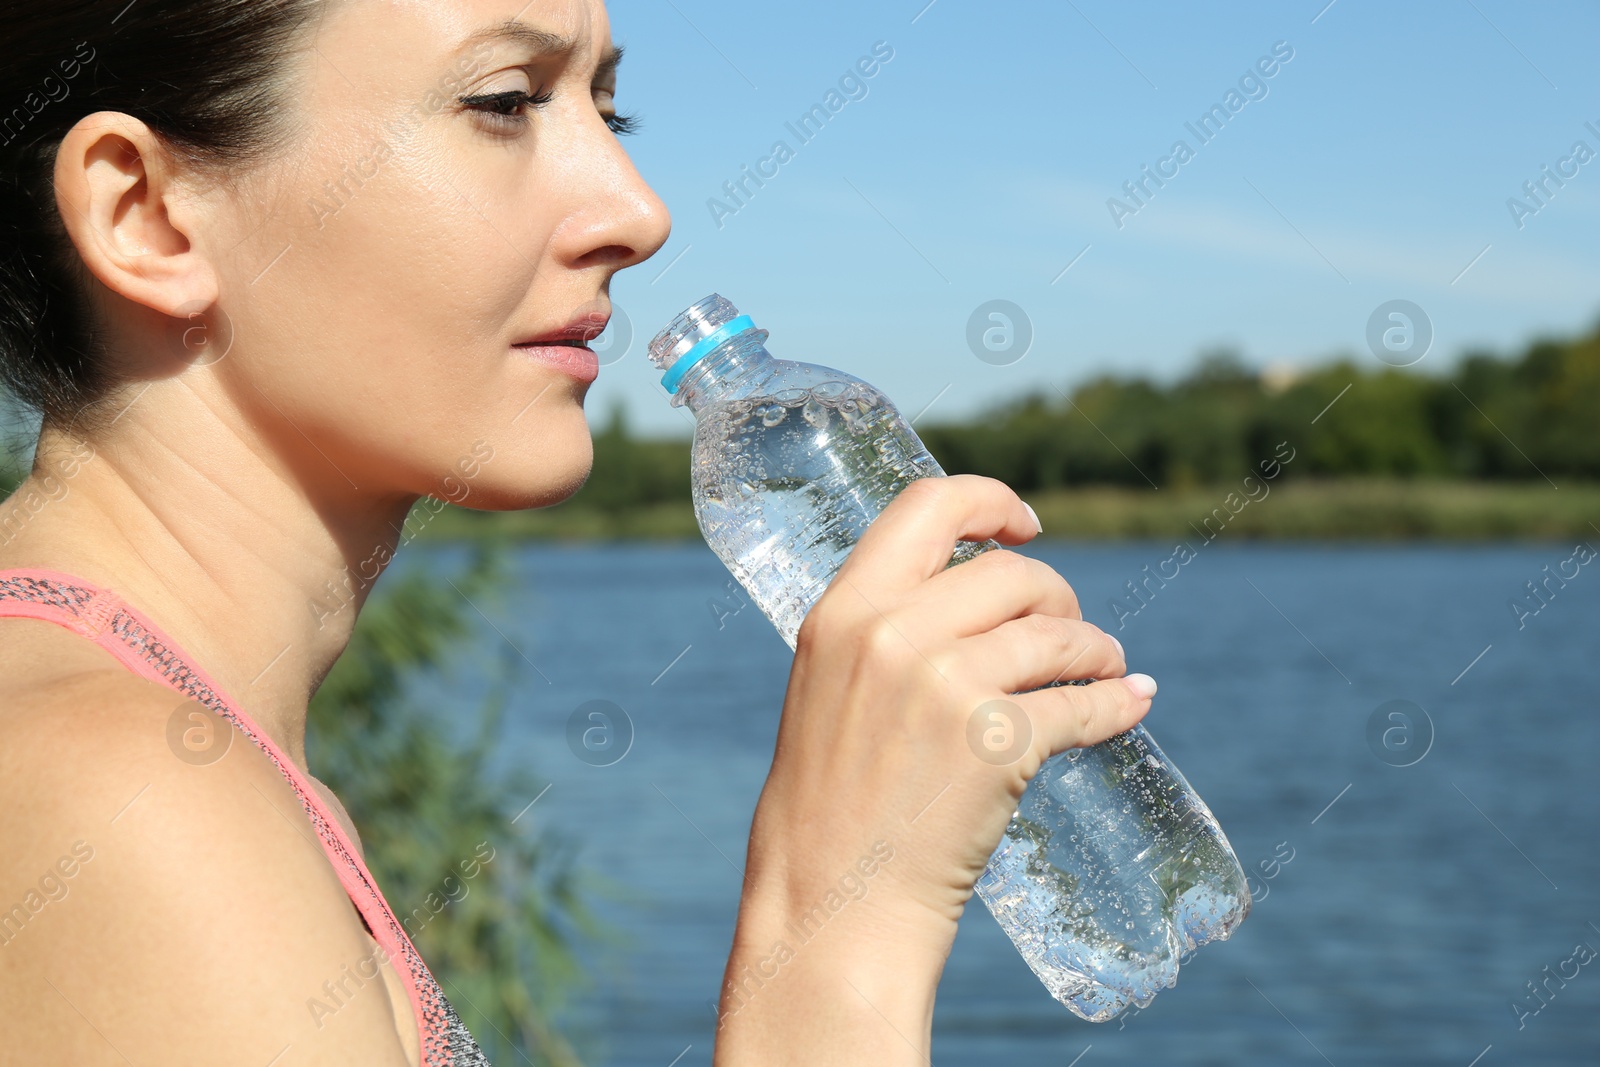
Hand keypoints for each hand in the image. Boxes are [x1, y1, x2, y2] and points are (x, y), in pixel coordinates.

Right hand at [714, 475, 1155, 1064]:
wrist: (829, 905)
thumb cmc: (827, 809)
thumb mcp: (828, 692)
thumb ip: (881, 636)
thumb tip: (970, 606)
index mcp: (841, 612)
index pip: (926, 507)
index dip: (989, 501)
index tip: (1025, 523)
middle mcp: (892, 635)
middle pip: (1010, 574)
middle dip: (1055, 596)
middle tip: (1070, 631)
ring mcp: (946, 687)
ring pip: (1057, 635)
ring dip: (1095, 649)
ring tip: (1107, 667)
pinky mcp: (997, 744)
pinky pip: (1083, 705)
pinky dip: (1117, 703)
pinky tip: (1133, 703)